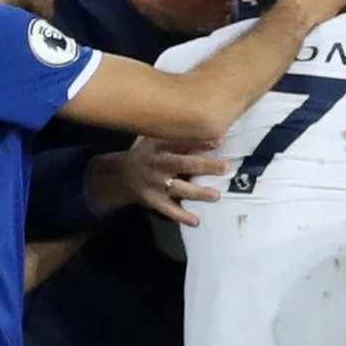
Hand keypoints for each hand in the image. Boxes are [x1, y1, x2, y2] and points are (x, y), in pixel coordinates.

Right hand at [87, 138, 229, 226]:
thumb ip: (175, 135)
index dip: (200, 142)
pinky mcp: (154, 201)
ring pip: (180, 188)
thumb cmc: (146, 155)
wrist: (120, 176)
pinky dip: (182, 216)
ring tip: (216, 195)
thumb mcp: (154, 140)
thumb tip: (205, 123)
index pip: (182, 142)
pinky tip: (196, 221)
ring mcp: (156, 184)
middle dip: (205, 166)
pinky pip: (169, 210)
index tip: (219, 140)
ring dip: (198, 192)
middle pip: (183, 164)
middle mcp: (158, 164)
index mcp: (160, 147)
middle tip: (226, 167)